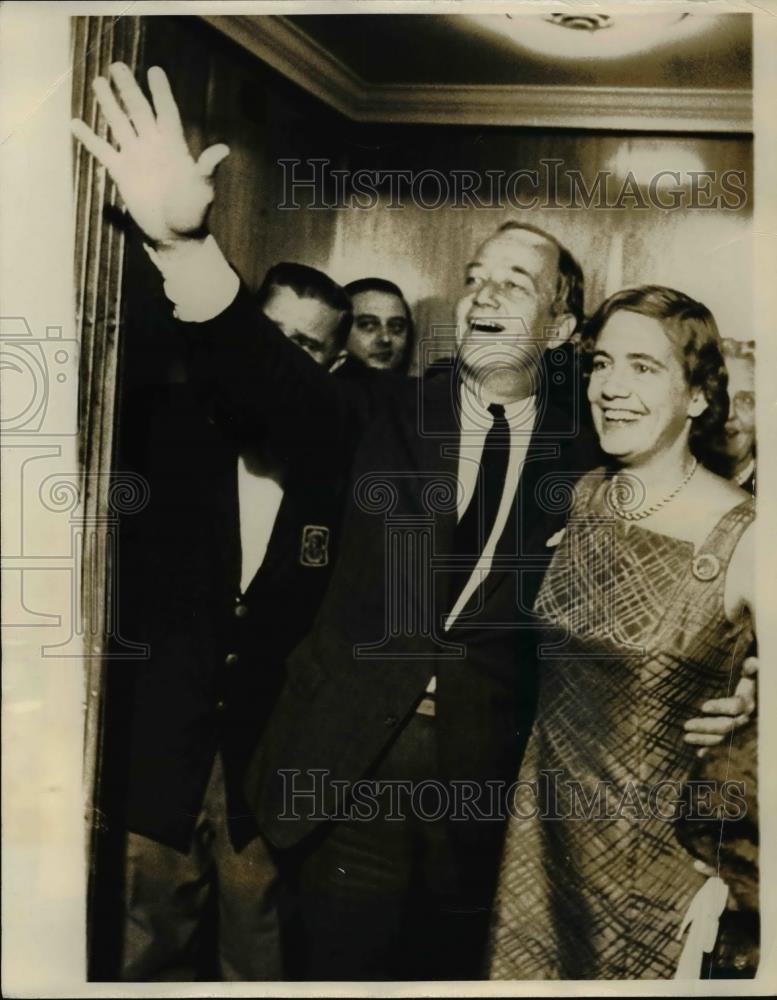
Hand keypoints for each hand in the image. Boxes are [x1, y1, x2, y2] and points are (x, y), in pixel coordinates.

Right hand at [71, 63, 228, 243]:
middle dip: (128, 89)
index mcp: (174, 146)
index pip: (166, 112)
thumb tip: (223, 149)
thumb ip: (207, 167)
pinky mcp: (121, 172)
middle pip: (138, 110)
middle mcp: (153, 146)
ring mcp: (136, 157)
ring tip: (98, 82)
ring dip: (109, 104)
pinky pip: (102, 150)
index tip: (154, 70)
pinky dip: (89, 138)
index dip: (161, 92)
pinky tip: (76, 123)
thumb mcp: (202, 189)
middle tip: (117, 66)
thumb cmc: (193, 212)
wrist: (174, 235)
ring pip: (120, 124)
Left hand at [683, 655, 756, 753]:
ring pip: (722, 738)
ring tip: (686, 737)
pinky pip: (722, 745)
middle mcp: (744, 719)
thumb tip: (753, 663)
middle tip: (686, 725)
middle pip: (726, 726)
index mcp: (748, 703)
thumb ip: (751, 668)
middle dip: (706, 727)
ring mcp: (738, 730)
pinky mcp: (733, 736)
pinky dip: (710, 750)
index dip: (720, 707)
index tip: (703, 706)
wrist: (755, 697)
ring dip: (704, 739)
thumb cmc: (748, 682)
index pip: (735, 707)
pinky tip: (698, 754)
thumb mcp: (751, 674)